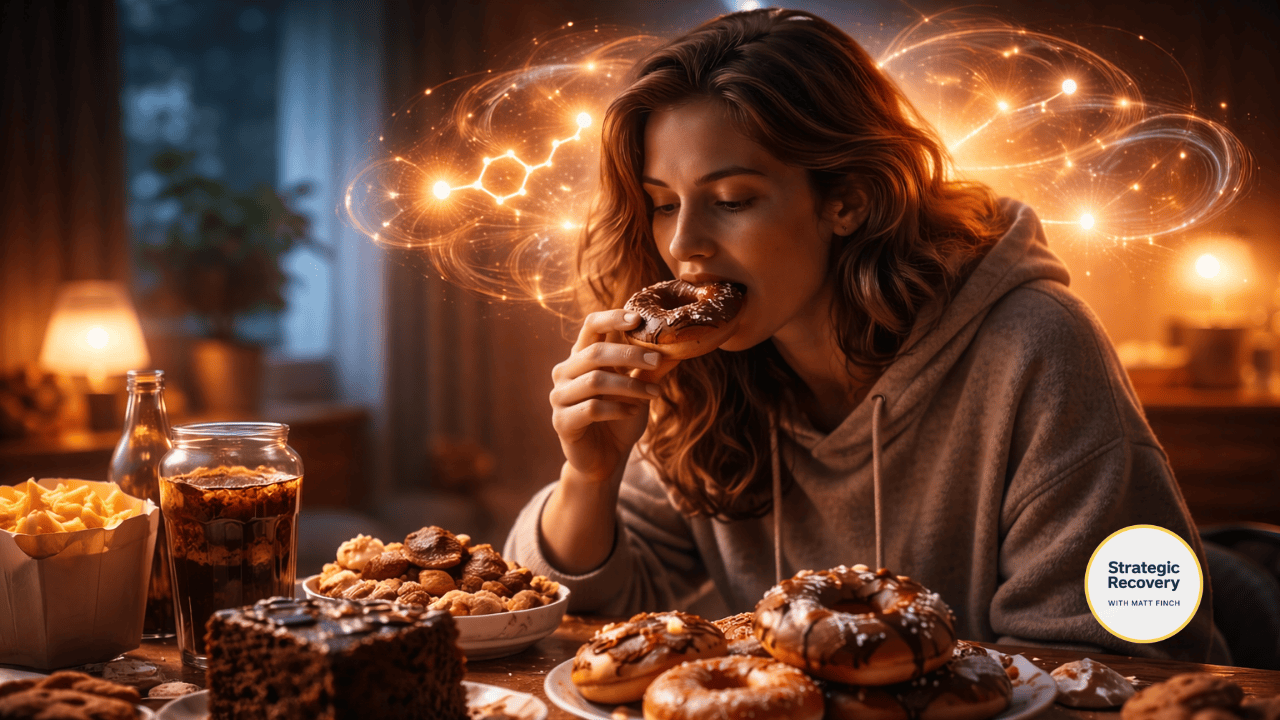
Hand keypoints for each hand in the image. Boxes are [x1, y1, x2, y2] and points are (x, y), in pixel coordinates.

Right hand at [550, 310, 678, 485]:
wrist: (606, 458)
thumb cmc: (621, 418)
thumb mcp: (640, 390)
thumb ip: (651, 369)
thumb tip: (680, 346)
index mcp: (581, 357)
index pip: (591, 327)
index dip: (612, 319)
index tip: (638, 319)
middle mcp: (565, 372)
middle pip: (595, 353)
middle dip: (630, 355)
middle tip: (658, 360)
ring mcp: (559, 396)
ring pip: (595, 381)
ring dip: (630, 386)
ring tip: (654, 395)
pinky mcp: (561, 421)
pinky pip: (591, 408)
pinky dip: (617, 408)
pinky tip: (632, 412)